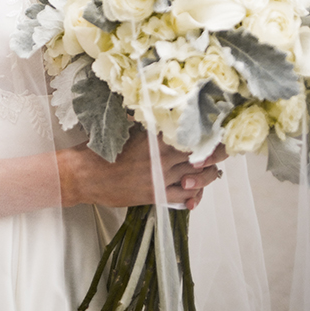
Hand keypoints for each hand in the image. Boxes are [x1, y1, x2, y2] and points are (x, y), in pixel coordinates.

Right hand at [59, 133, 225, 209]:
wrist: (84, 176)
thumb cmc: (99, 150)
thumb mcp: (123, 130)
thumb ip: (144, 125)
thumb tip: (155, 112)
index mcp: (154, 140)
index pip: (188, 134)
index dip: (205, 132)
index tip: (218, 128)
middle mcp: (160, 159)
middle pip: (198, 156)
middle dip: (215, 153)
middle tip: (226, 148)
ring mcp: (159, 179)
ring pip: (195, 178)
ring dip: (208, 175)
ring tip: (214, 171)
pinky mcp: (154, 195)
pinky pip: (181, 197)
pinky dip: (192, 196)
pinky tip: (196, 193)